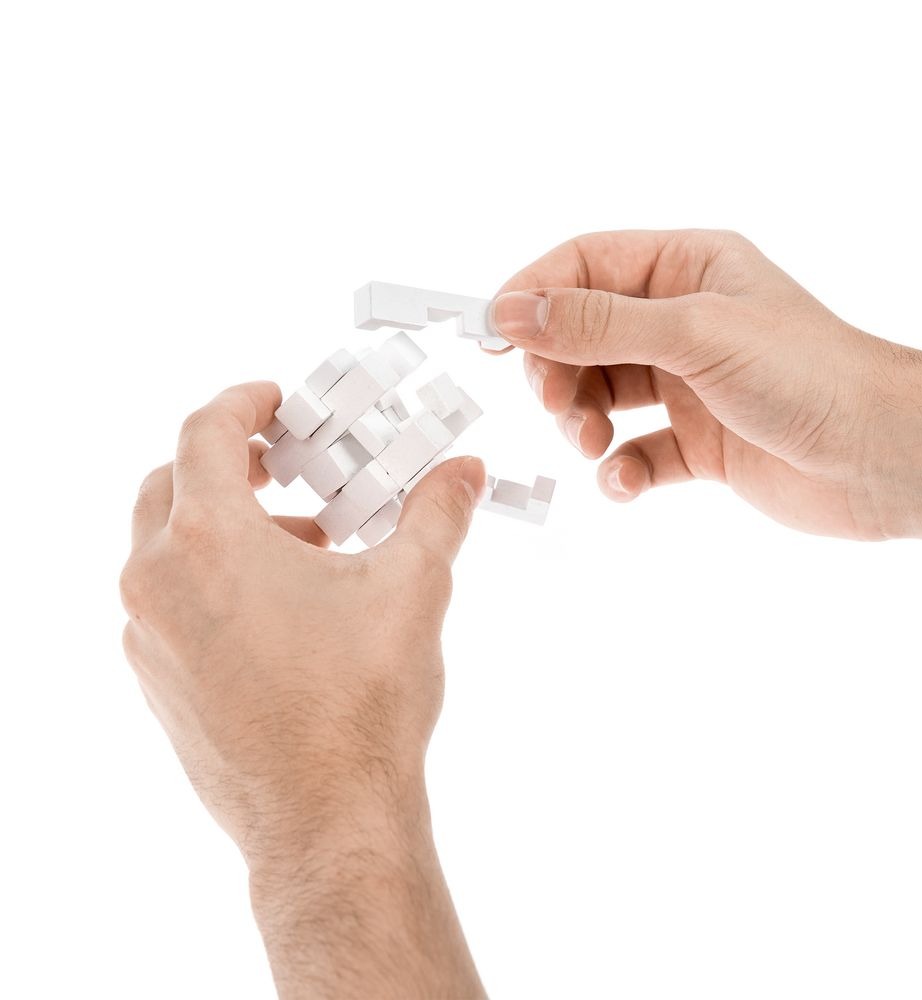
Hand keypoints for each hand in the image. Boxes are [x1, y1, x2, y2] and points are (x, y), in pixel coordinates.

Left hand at [120, 382, 486, 997]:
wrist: (327, 818)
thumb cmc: (359, 704)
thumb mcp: (412, 586)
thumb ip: (437, 513)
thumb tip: (464, 473)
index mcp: (207, 540)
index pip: (203, 432)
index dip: (242, 403)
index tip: (272, 400)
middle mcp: (157, 582)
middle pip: (171, 485)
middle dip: (229, 464)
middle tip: (285, 465)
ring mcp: (148, 636)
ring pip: (166, 547)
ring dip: (225, 526)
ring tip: (303, 545)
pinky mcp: (156, 681)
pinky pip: (170, 601)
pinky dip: (212, 579)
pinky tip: (281, 608)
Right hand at [490, 230, 921, 547]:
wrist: (880, 458)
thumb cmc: (807, 375)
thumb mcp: (692, 334)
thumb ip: (597, 322)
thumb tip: (514, 311)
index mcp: (686, 268)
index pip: (584, 264)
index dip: (533, 294)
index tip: (494, 335)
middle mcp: (683, 321)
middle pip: (582, 334)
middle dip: (559, 371)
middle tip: (559, 404)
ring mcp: (689, 383)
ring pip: (602, 394)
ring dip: (584, 422)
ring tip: (595, 444)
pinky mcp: (696, 441)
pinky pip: (635, 452)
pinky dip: (620, 470)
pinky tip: (626, 482)